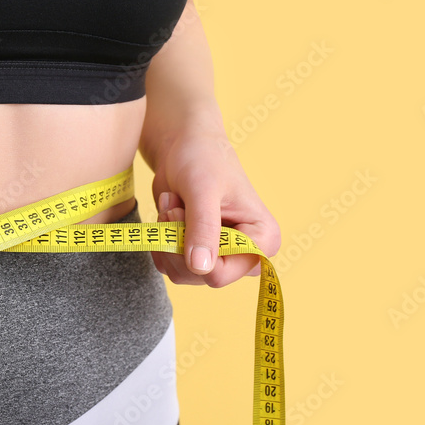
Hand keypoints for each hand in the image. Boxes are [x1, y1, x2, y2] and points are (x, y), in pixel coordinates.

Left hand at [148, 121, 280, 286]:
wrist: (185, 147)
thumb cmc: (202, 159)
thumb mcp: (202, 190)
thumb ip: (203, 228)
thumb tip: (200, 268)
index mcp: (263, 240)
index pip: (223, 274)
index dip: (194, 253)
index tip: (183, 216)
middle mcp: (247, 254)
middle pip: (201, 276)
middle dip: (179, 242)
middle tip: (176, 208)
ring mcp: (222, 257)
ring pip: (183, 273)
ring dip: (168, 238)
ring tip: (174, 205)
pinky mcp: (200, 255)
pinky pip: (170, 266)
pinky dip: (161, 240)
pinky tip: (170, 212)